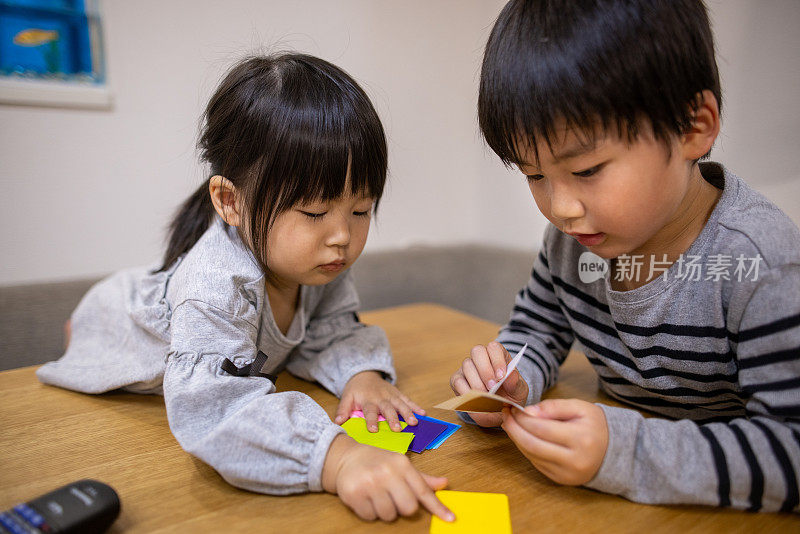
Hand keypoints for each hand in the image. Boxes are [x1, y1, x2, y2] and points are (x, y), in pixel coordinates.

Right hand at [322, 434, 454, 521]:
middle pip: (408, 508)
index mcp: (402, 465)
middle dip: (402, 507)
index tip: (450, 518)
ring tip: (377, 495)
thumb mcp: (400, 464)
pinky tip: (365, 498)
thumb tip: (444, 483)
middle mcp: (387, 473)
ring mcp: (370, 483)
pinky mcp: (354, 494)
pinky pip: (370, 517)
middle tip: (393, 497)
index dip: (437, 507)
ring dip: (384, 510)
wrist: (346, 457)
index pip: (423, 491)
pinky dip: (369, 512)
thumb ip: (421, 478)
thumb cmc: (377, 462)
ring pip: (389, 515)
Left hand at [335, 371, 424, 431]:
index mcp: (368, 400)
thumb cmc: (355, 390)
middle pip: (388, 409)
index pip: (369, 411)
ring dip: (408, 413)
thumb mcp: (346, 397)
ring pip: (401, 404)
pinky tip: (423, 414)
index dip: (371, 420)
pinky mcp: (398, 394)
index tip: (374, 430)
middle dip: (393, 419)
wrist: (364, 374)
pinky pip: (408, 400)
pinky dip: (416, 406)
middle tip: (397, 429)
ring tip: (415, 422)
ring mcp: (391, 395)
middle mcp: (381, 398)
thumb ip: (343, 409)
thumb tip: (338, 422)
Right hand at [449, 342, 528, 426]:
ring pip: (467, 366)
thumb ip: (515, 383)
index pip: (494, 347)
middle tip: (492, 387)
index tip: (501, 377)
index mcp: (498, 355)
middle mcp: (481, 357)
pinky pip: (458, 381)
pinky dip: (467, 392)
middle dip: (485, 370)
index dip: (497, 360)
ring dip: (477, 383)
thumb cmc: (510, 396)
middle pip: (477, 351)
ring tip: (487, 397)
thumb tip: (510, 374)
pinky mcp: (458, 380)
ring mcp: (468, 367)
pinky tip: (476, 401)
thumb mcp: (519, 391)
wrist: (500, 410)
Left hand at [501, 399, 608, 484]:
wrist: (612, 449)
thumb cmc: (594, 424)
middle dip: (514, 430)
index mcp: (581, 439)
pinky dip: (526, 449)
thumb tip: (528, 412)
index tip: (512, 408)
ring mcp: (567, 474)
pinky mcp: (561, 480)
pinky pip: (537, 464)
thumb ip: (553, 407)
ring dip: (517, 440)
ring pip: (532, 456)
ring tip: (511, 425)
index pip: (541, 428)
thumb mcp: (579, 407)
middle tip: (505, 416)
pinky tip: (522, 437)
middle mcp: (574, 461)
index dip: (522, 418)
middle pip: (532, 445)